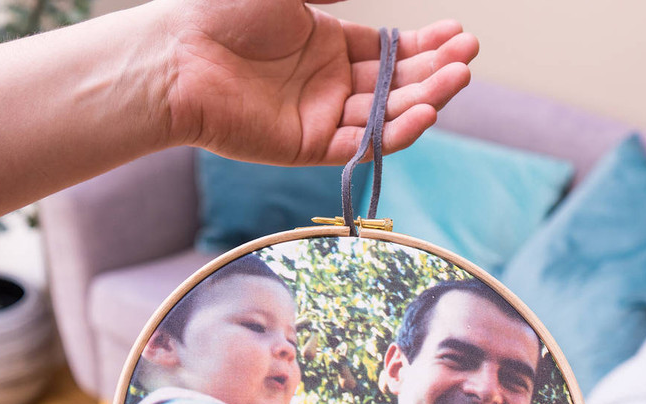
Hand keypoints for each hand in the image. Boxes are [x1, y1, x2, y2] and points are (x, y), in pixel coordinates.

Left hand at [162, 0, 478, 163]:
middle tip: (468, 56)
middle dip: (434, 70)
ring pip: (385, 115)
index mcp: (328, 44)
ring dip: (424, 99)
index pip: (391, 52)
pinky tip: (425, 113)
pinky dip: (394, 133)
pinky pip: (361, 145)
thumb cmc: (221, 10)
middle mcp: (330, 84)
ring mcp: (322, 117)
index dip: (426, 46)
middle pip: (396, 84)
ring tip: (459, 77)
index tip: (459, 34)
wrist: (177, 56)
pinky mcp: (309, 147)